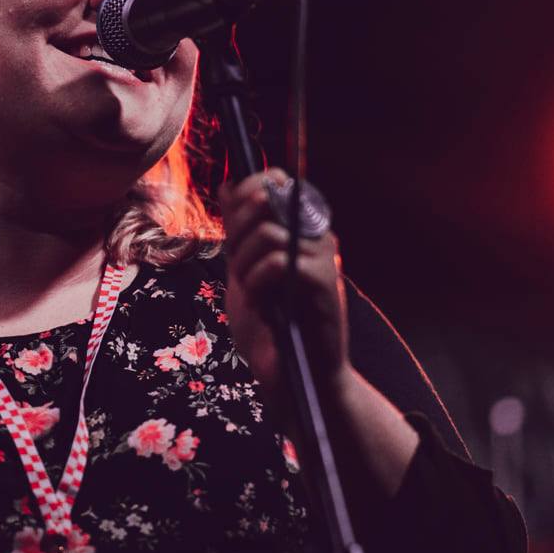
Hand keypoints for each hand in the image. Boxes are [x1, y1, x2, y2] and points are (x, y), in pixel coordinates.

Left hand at [219, 169, 349, 401]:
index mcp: (300, 227)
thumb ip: (239, 230)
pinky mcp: (324, 280)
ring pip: (268, 232)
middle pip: (267, 198)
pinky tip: (260, 303)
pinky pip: (277, 261)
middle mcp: (317, 234)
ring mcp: (324, 255)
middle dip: (237, 232)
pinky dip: (257, 282)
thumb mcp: (245, 269)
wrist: (292, 373)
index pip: (274, 179)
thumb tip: (228, 185)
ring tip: (249, 292)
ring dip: (244, 263)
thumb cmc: (270, 324)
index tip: (232, 231)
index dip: (245, 194)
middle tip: (237, 267)